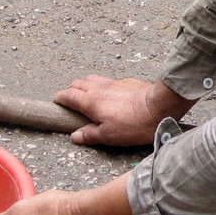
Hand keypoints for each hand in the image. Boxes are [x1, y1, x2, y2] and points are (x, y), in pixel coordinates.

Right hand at [54, 75, 195, 146]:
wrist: (159, 107)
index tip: (57, 102)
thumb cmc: (133, 124)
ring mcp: (113, 82)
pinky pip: (109, 80)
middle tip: (72, 101)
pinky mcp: (126, 81)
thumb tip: (75, 136)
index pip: (67, 95)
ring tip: (89, 96)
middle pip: (77, 83)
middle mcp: (98, 88)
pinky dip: (103, 85)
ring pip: (92, 78)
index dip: (60, 98)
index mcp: (90, 101)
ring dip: (86, 85)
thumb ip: (90, 134)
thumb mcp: (109, 136)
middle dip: (71, 90)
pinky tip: (111, 95)